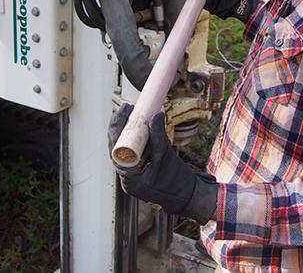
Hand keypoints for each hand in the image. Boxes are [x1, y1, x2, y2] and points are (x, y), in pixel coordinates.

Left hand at [107, 103, 217, 224]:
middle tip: (127, 107)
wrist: (186, 195)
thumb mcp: (166, 155)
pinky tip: (140, 127)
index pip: (116, 148)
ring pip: (123, 150)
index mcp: (130, 177)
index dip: (118, 126)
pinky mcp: (137, 173)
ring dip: (127, 132)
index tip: (125, 109)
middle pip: (116, 147)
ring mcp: (130, 177)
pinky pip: (132, 153)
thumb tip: (155, 115)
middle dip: (121, 126)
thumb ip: (158, 136)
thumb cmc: (177, 180)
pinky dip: (135, 140)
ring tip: (133, 113)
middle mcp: (126, 178)